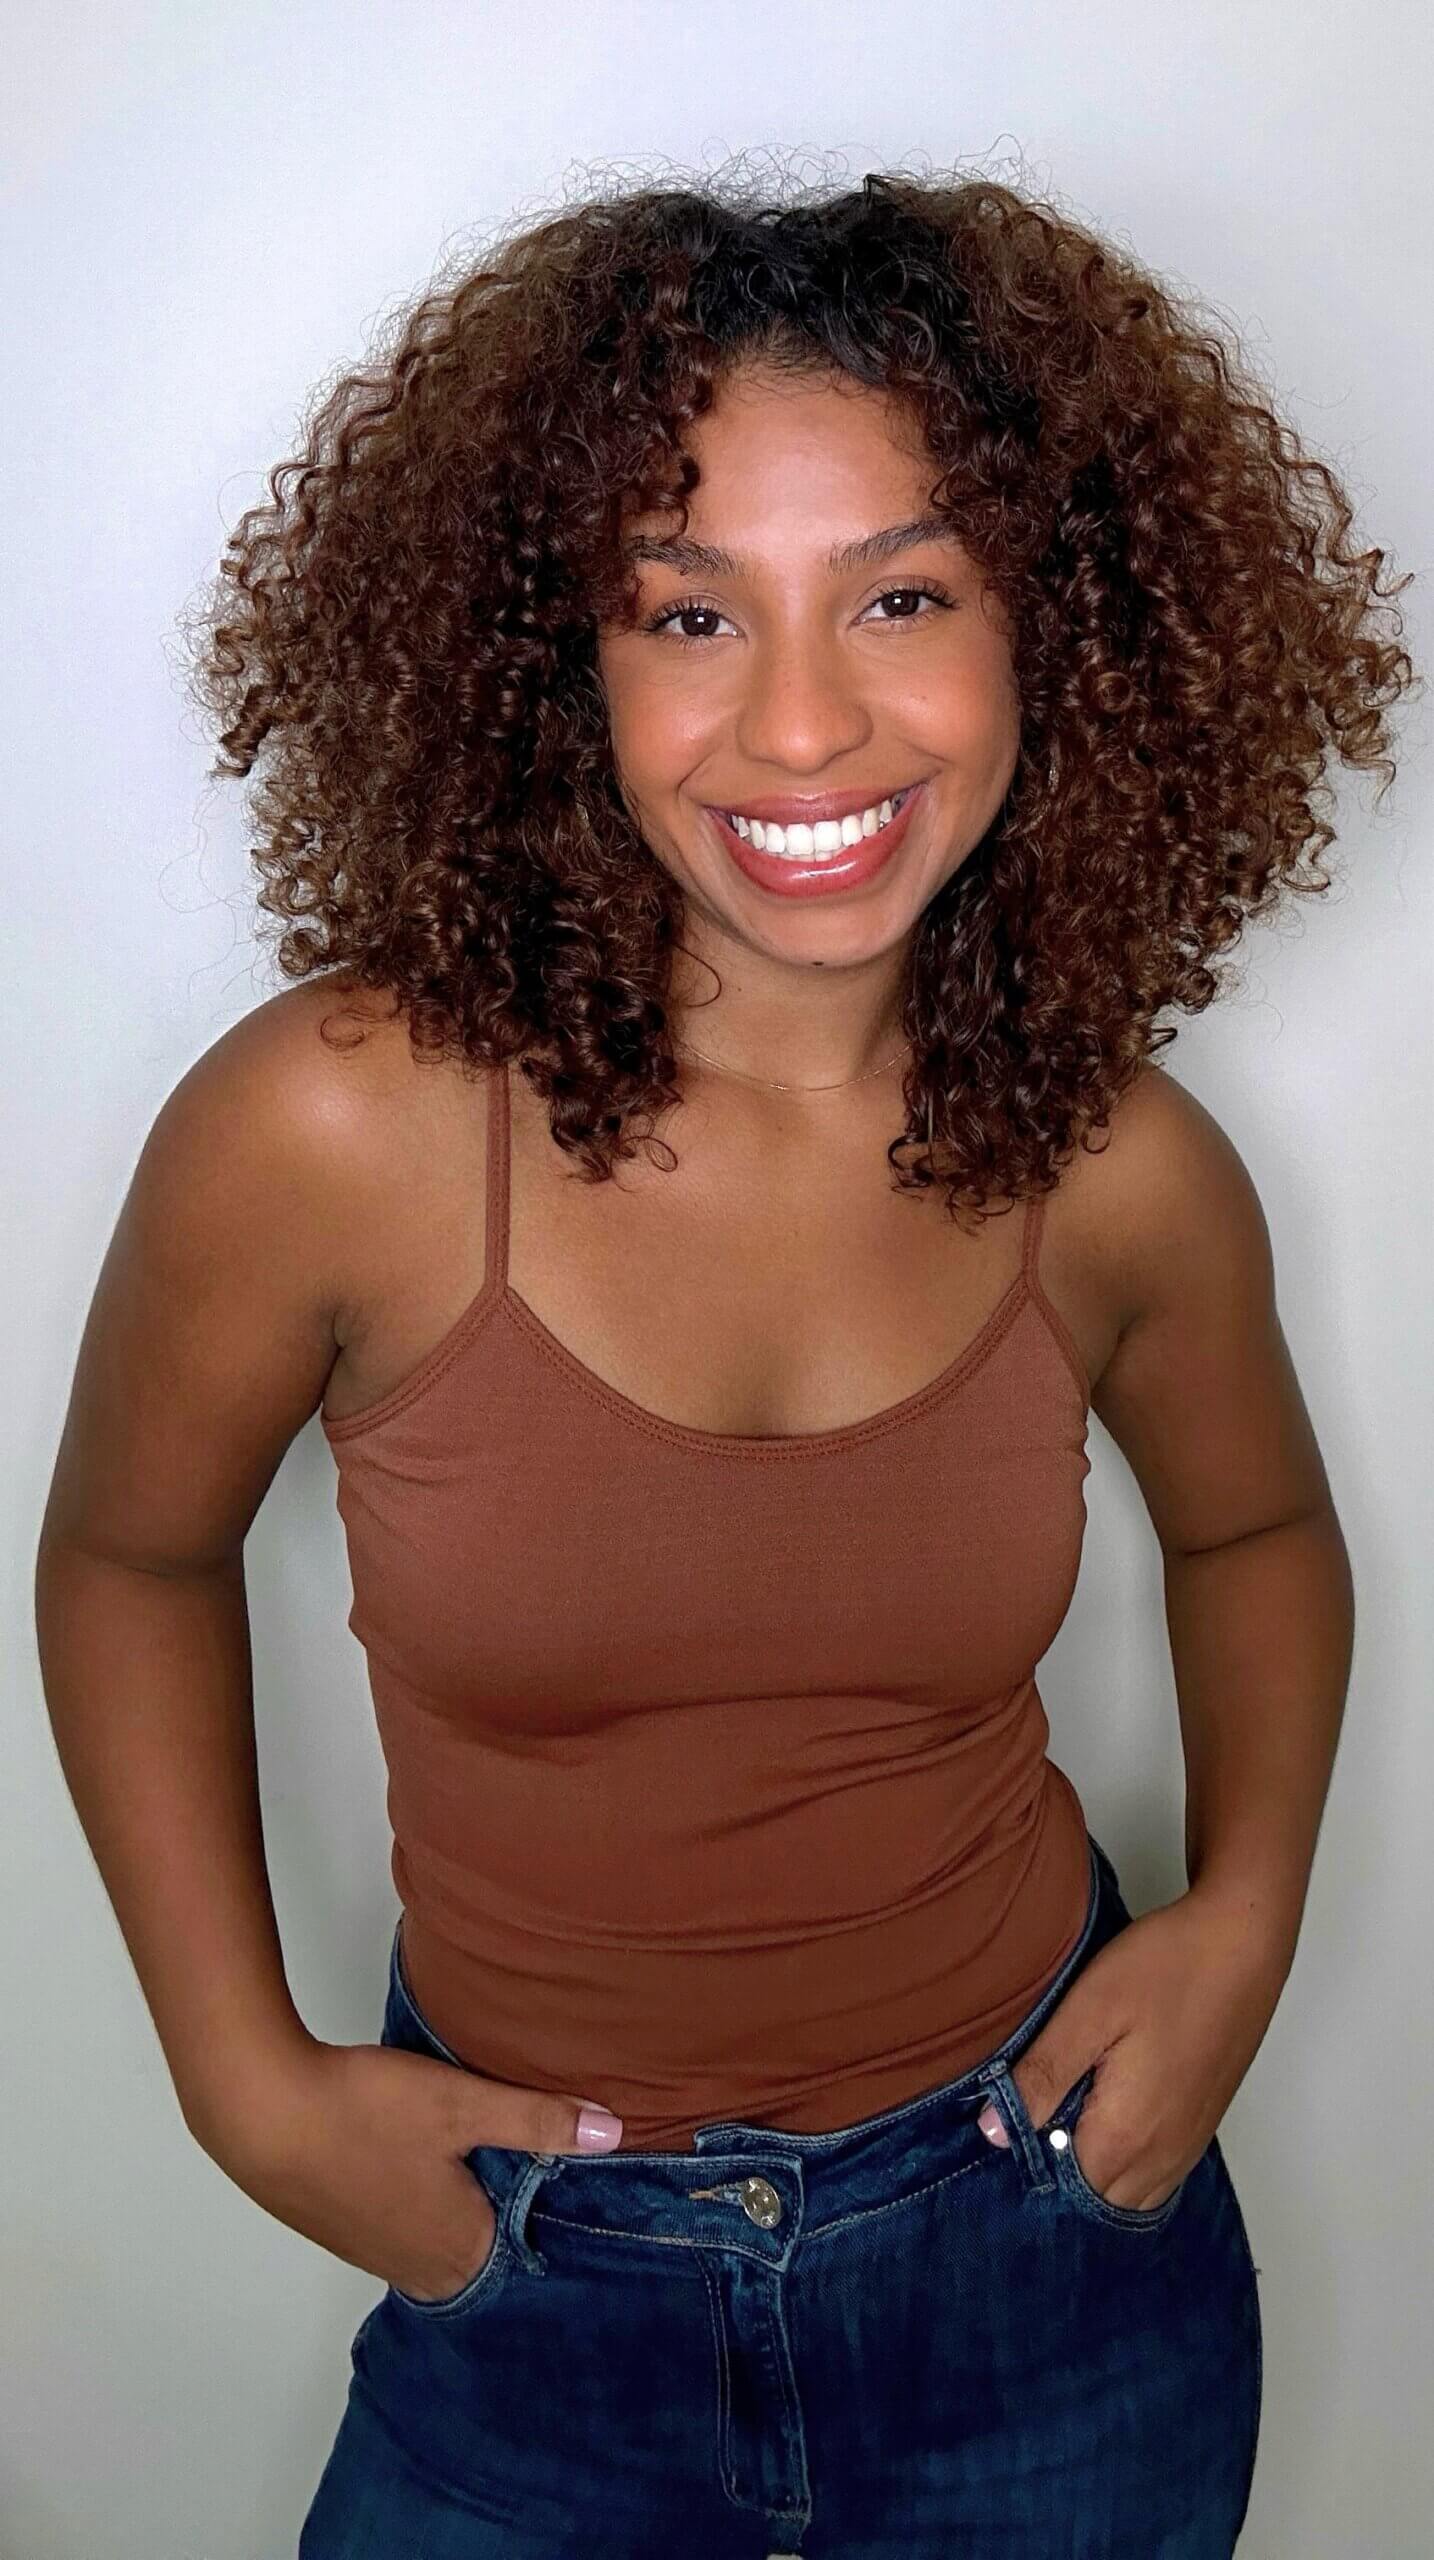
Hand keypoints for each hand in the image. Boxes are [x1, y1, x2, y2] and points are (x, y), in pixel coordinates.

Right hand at [204, 2034, 622, 2302]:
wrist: (261, 2110)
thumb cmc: (366, 2112)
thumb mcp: (462, 2105)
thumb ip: (538, 2121)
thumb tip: (612, 2135)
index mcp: (456, 2253)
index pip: (523, 2256)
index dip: (546, 2222)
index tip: (566, 2189)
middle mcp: (414, 2266)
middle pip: (480, 2248)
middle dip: (504, 2212)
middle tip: (531, 2166)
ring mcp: (370, 2250)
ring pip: (437, 2234)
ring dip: (459, 2203)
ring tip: (479, 2156)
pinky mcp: (336, 2225)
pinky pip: (399, 2221)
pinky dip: (419, 2195)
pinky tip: (417, 2155)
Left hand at [977, 1886, 1289, 2211]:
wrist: (1242, 1941)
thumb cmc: (1168, 1967)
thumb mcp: (1088, 2011)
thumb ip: (1041, 2076)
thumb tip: (994, 2131)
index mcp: (1125, 2136)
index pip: (1062, 2192)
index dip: (1028, 2168)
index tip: (1007, 2132)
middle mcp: (1162, 2155)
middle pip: (1096, 2200)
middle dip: (1059, 2178)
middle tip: (1031, 2121)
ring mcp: (1188, 2143)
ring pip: (1130, 2194)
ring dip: (1094, 2172)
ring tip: (1064, 2118)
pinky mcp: (1202, 2124)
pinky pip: (1158, 2174)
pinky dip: (1127, 2164)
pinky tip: (1106, 2116)